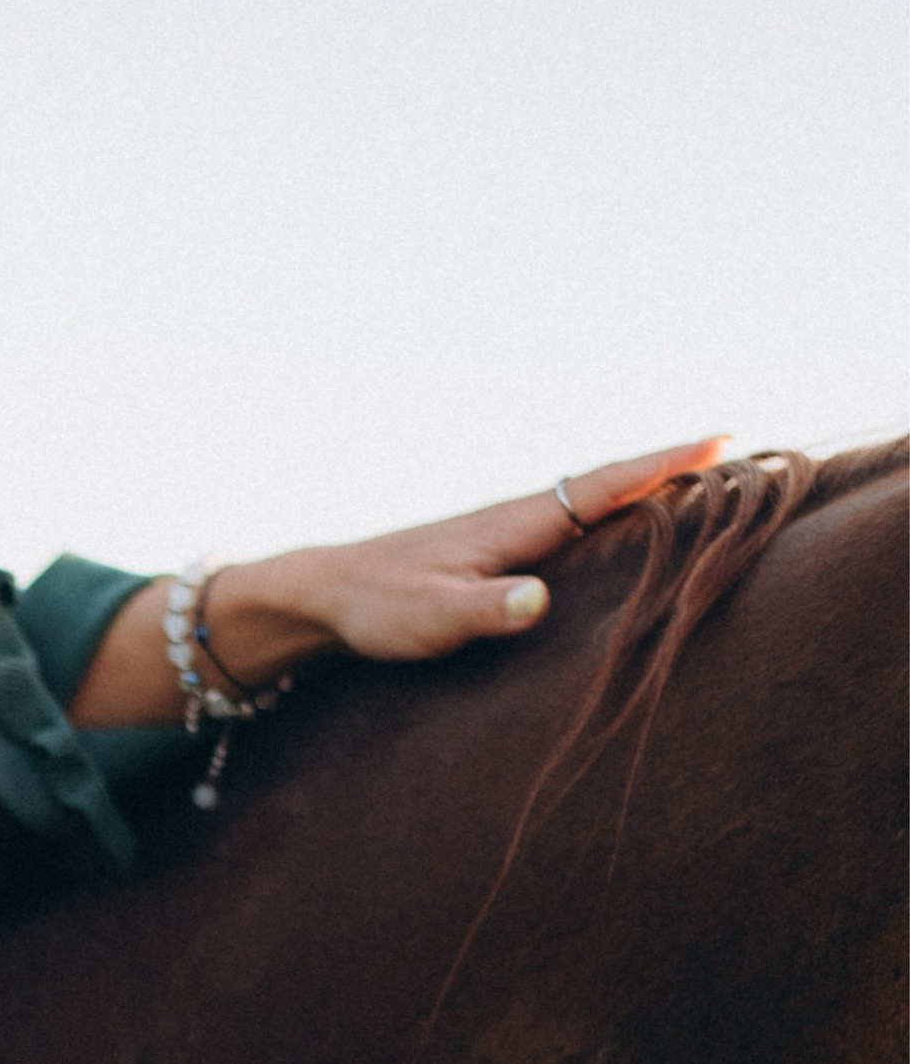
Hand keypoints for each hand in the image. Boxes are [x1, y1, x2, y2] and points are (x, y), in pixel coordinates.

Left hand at [236, 438, 730, 670]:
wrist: (327, 594)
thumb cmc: (379, 608)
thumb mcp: (433, 620)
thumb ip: (487, 611)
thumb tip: (540, 600)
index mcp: (516, 523)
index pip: (604, 487)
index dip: (662, 468)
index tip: (720, 443)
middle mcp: (521, 517)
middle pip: (611, 487)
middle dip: (671, 471)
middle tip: (737, 456)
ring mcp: (511, 533)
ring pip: (593, 506)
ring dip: (645, 492)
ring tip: (704, 487)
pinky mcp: (500, 553)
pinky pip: (573, 529)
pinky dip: (612, 518)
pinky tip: (628, 532)